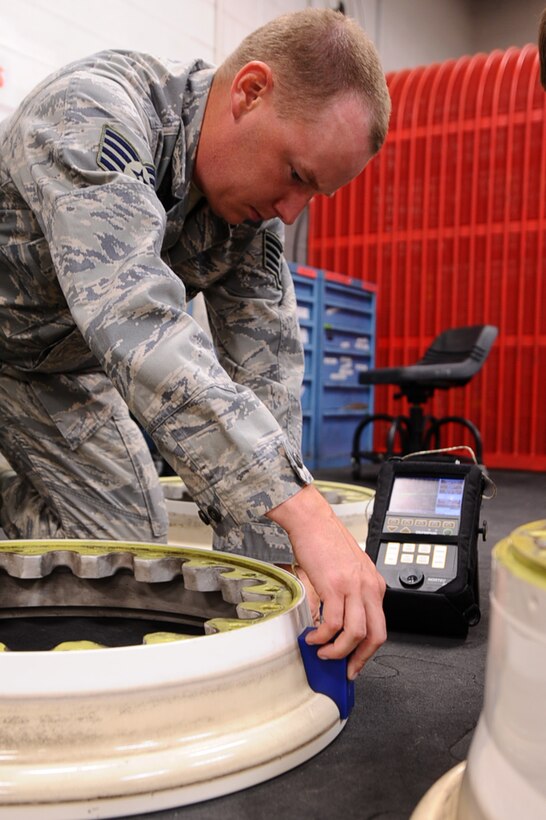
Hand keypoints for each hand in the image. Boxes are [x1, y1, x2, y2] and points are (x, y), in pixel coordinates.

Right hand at [267, 484, 385, 678]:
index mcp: (374, 584)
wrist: (311, 520)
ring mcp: (353, 587)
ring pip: (355, 634)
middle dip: (360, 658)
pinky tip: (312, 635)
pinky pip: (333, 623)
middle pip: (375, 635)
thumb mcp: (346, 570)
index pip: (380, 626)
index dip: (368, 650)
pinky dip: (322, 636)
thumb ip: (347, 595)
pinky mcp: (334, 586)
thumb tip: (335, 624)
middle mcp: (368, 587)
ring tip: (322, 651)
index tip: (356, 662)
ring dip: (338, 651)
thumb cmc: (325, 541)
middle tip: (345, 669)